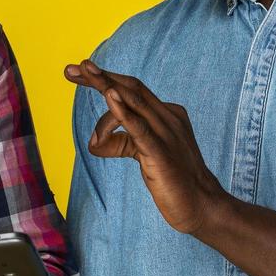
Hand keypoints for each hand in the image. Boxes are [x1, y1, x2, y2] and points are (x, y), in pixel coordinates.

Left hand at [64, 59, 228, 234]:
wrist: (203, 207)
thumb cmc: (174, 182)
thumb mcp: (145, 156)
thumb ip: (123, 143)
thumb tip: (95, 142)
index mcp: (167, 115)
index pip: (133, 90)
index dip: (106, 78)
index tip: (80, 71)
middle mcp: (168, 118)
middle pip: (131, 88)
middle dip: (100, 76)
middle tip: (72, 68)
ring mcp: (166, 133)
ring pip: (133, 101)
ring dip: (105, 84)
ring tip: (84, 72)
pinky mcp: (160, 152)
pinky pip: (139, 127)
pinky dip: (122, 111)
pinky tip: (109, 95)